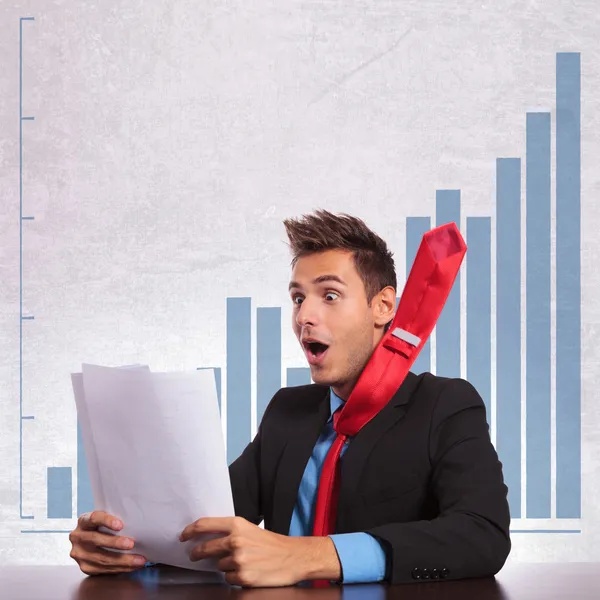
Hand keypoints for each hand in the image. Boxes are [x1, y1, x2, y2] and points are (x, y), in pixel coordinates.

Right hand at [69, 511, 147, 574]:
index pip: (93, 518)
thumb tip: (137, 521)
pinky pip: (103, 569)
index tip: (120, 525)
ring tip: (139, 560)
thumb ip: (113, 518)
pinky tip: (131, 566)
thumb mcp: (104, 518)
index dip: (106, 521)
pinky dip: (120, 568)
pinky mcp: (84, 567)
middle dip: (116, 543)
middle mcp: (78, 537)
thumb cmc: (101, 527)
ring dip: (123, 560)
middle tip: (132, 544)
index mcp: (83, 521)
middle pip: (96, 540)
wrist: (87, 540)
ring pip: (101, 558)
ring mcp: (79, 554)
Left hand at [179, 516, 340, 586]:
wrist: (293, 557)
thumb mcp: (250, 529)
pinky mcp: (242, 577)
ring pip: (218, 565)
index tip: (183, 535)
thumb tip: (208, 537)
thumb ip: (230, 531)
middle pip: (204, 547)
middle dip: (197, 553)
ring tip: (243, 562)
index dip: (190, 530)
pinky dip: (235, 577)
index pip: (204, 525)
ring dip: (225, 565)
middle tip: (194, 554)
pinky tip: (248, 571)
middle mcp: (235, 541)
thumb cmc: (272, 543)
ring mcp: (238, 560)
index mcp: (237, 525)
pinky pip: (228, 578)